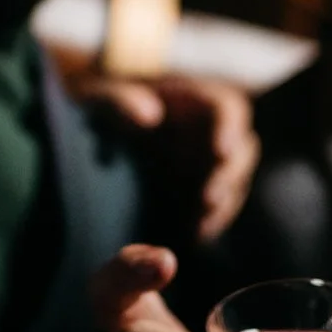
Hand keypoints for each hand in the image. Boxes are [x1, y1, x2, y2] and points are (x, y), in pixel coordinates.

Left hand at [71, 73, 261, 243]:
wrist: (91, 129)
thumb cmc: (99, 103)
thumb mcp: (102, 96)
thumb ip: (122, 101)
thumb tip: (150, 116)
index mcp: (194, 98)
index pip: (226, 108)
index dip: (228, 129)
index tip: (219, 151)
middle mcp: (209, 130)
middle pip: (240, 150)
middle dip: (228, 176)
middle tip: (207, 200)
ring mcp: (206, 161)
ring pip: (232, 182)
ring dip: (223, 205)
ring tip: (200, 227)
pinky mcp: (197, 189)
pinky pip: (215, 207)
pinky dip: (209, 221)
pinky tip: (194, 236)